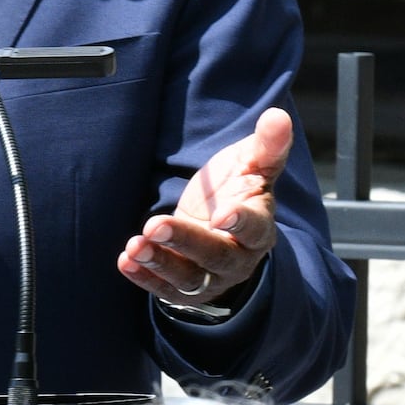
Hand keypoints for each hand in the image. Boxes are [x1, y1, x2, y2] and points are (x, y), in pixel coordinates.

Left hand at [118, 108, 290, 308]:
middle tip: (155, 224)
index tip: (222, 215)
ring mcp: (211, 277)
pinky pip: (165, 289)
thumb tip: (278, 116)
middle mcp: (238, 259)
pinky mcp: (185, 289)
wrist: (220, 229)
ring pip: (188, 277)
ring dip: (160, 262)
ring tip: (134, 246)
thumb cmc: (236, 191)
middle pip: (215, 255)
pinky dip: (144, 278)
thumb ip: (265, 145)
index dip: (240, 222)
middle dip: (185, 241)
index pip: (254, 229)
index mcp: (259, 228)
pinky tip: (126, 261)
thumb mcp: (251, 166)